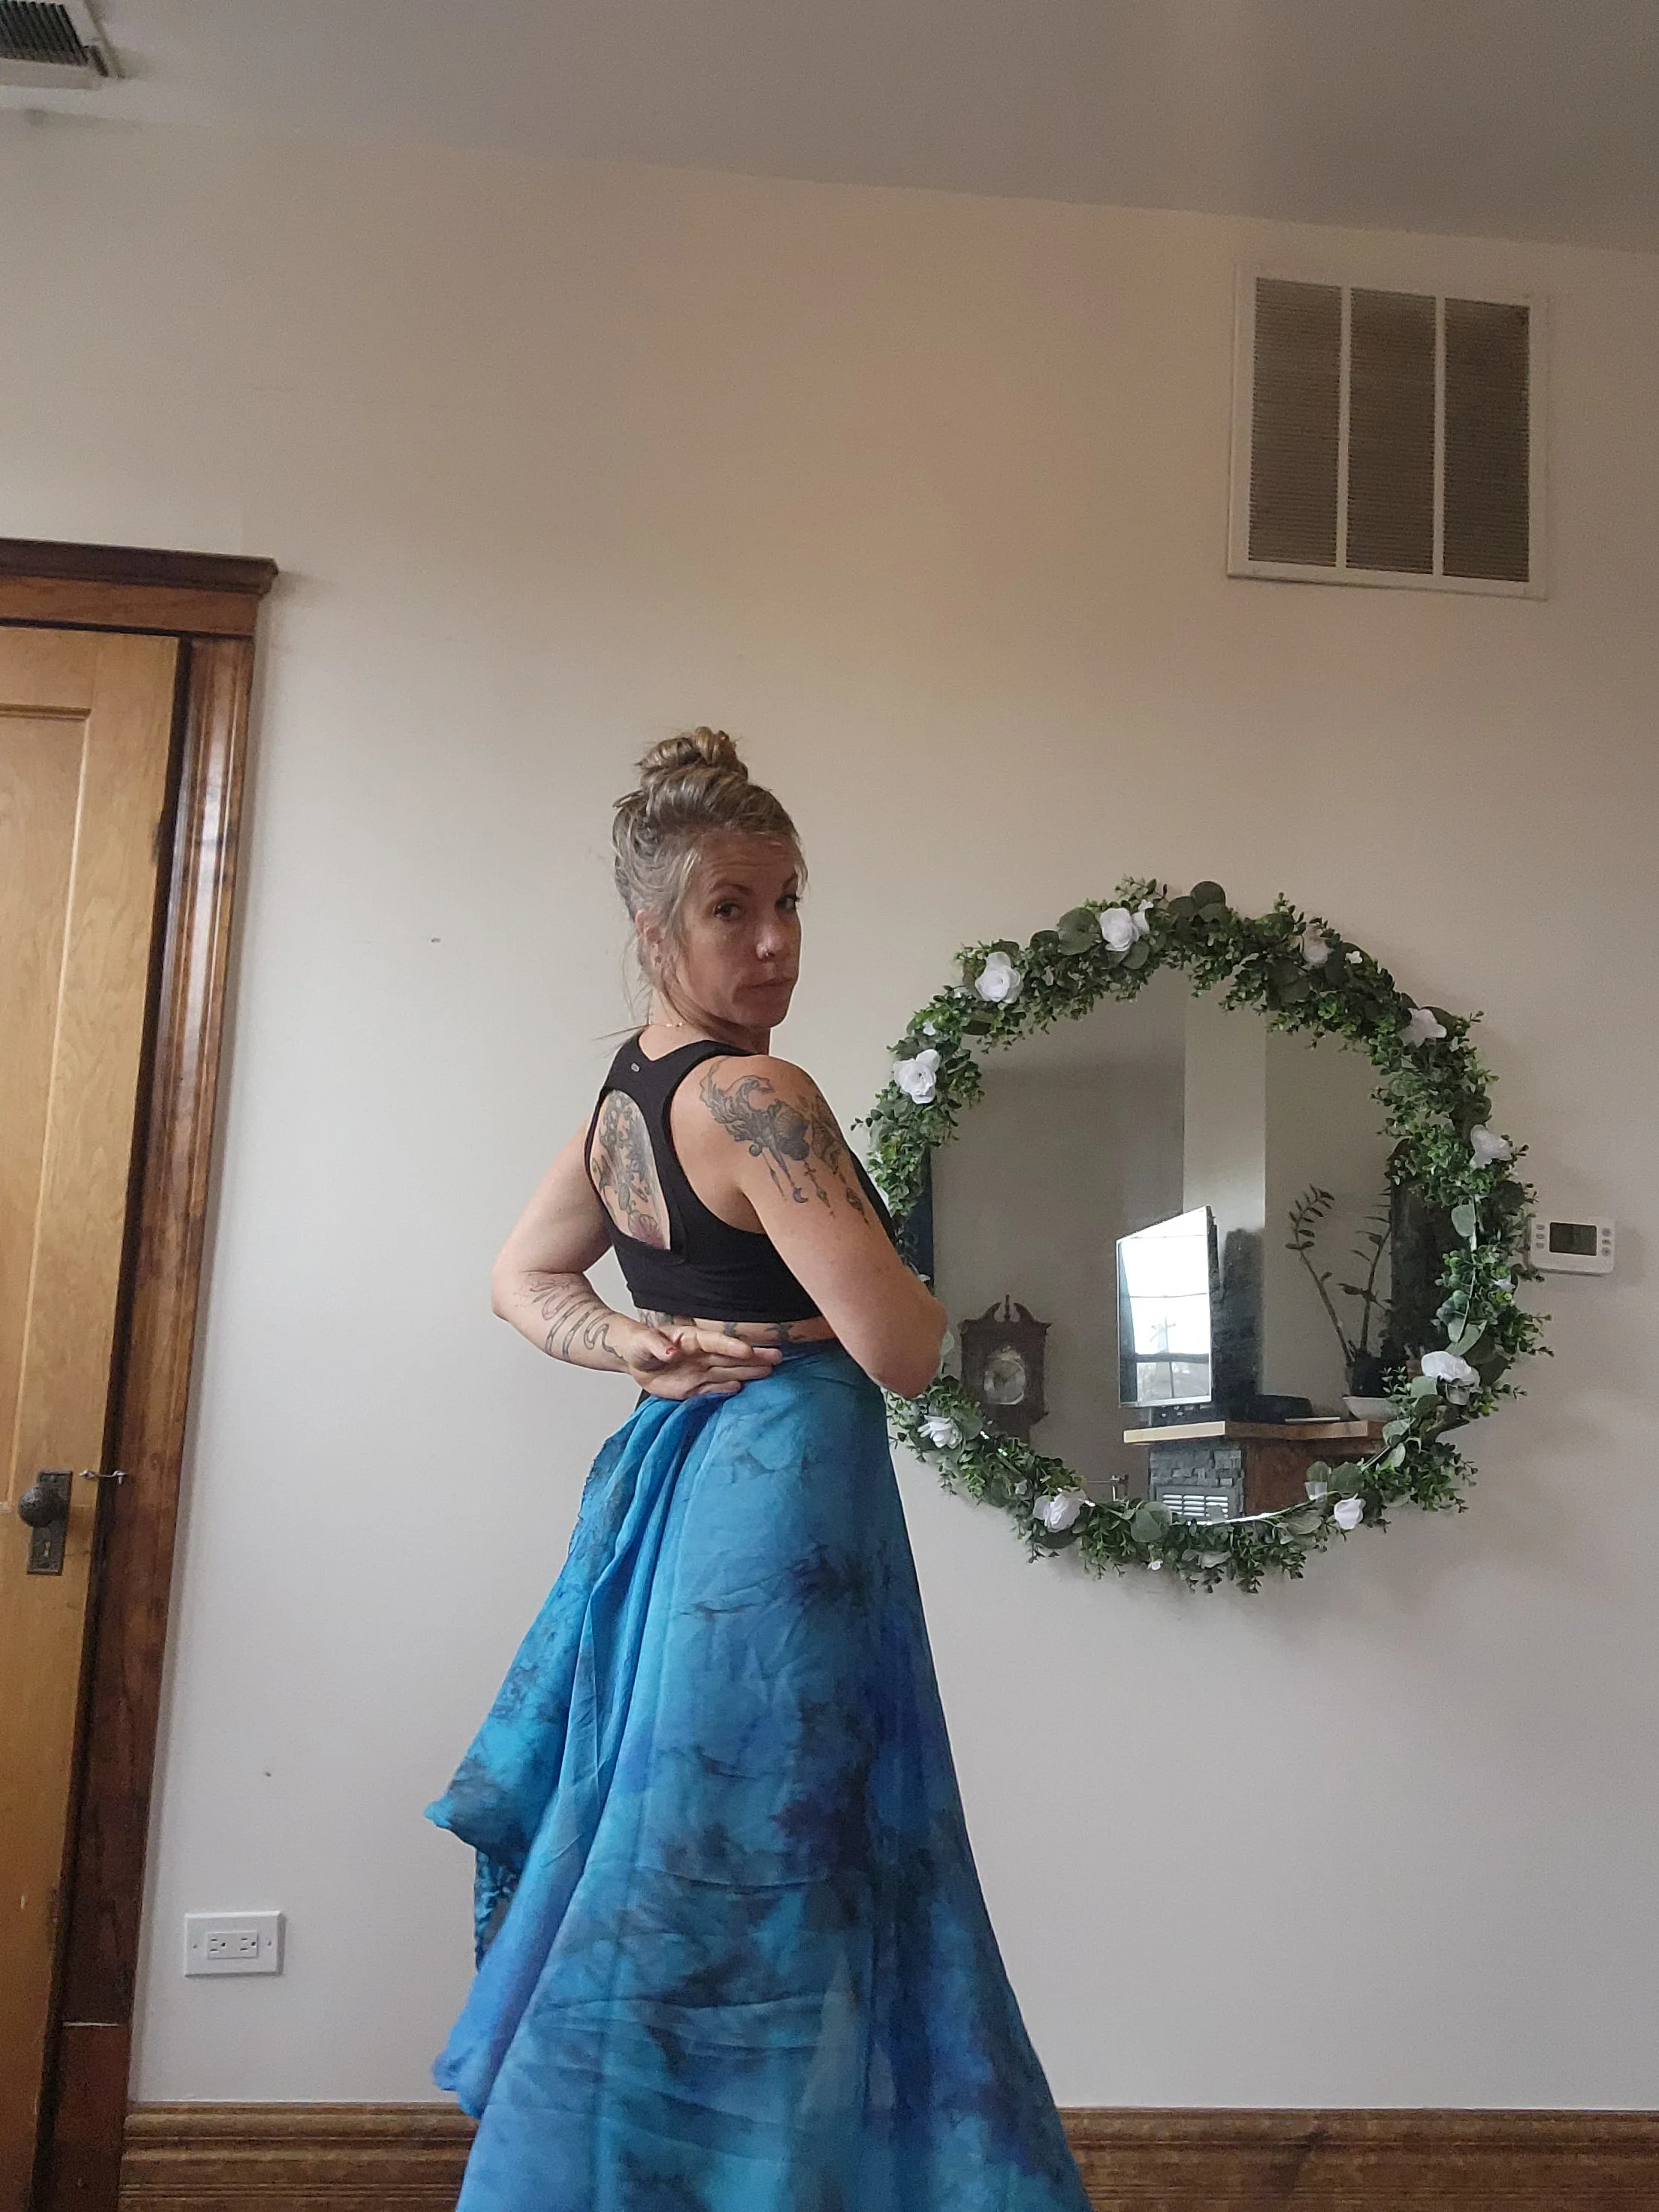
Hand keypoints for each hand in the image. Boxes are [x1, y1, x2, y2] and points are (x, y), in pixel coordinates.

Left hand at [622, 1321, 783, 1399]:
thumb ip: (655, 1346)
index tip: (747, 1351)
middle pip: (730, 1356)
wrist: (632, 1358)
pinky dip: (727, 1389)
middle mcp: (700, 1354)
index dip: (730, 1346)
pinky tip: (743, 1387)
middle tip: (777, 1357)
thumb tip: (670, 1352)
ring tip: (770, 1370)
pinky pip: (714, 1388)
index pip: (714, 1342)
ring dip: (748, 1371)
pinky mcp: (694, 1387)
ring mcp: (699, 1370)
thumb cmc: (637, 1344)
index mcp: (689, 1339)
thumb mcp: (641, 1342)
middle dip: (753, 1357)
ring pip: (728, 1370)